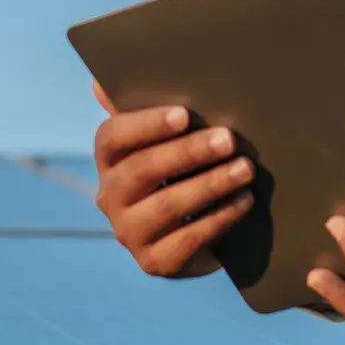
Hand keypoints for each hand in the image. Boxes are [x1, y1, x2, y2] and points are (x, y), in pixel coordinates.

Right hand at [91, 80, 254, 278]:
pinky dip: (219, 218)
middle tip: (228, 139)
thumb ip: (139, 107)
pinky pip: (187, 239)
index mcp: (108, 160)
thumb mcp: (165, 137)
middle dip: (188, 153)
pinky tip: (243, 200)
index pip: (112, 137)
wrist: (194, 229)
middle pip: (142, 170)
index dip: (147, 125)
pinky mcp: (153, 262)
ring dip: (210, 184)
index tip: (184, 114)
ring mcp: (129, 233)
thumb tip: (100, 81)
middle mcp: (109, 197)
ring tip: (245, 169)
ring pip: (166, 206)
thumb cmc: (181, 169)